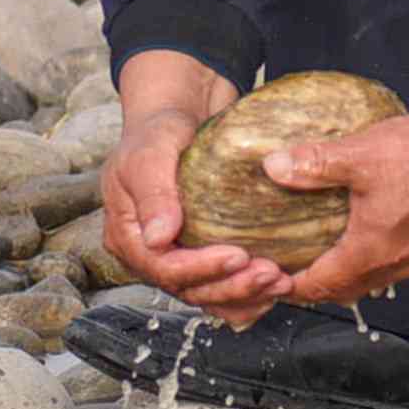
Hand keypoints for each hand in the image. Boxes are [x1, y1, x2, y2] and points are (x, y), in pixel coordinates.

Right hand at [101, 51, 285, 326]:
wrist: (181, 114)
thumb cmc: (158, 131)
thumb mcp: (149, 154)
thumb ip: (153, 195)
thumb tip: (159, 238)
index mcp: (128, 236)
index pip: (164, 268)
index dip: (202, 269)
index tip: (239, 257)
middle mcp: (151, 253)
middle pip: (189, 288)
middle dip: (232, 287)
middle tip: (271, 273)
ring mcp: (178, 255)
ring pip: (209, 293)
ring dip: (246, 295)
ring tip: (280, 282)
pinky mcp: (203, 252)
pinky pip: (223, 284)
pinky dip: (248, 294)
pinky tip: (275, 289)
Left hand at [264, 83, 408, 314]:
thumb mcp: (360, 155)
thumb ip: (313, 164)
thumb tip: (273, 166)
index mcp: (370, 251)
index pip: (320, 285)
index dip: (291, 287)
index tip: (270, 280)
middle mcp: (396, 262)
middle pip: (346, 290)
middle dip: (317, 286)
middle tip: (292, 271)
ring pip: (374, 280)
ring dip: (347, 276)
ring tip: (327, 257)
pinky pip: (397, 265)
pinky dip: (375, 262)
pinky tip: (371, 236)